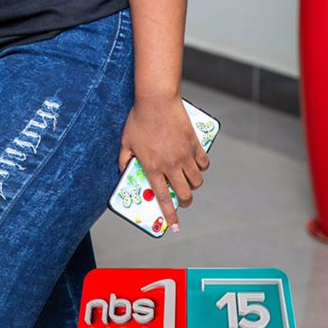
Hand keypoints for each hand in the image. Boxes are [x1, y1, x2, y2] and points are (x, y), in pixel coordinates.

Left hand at [118, 95, 208, 231]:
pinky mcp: (194, 144)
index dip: (170, 215)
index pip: (162, 198)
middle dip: (185, 202)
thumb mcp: (125, 141)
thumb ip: (124, 159)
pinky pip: (203, 163)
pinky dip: (201, 167)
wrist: (157, 100)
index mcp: (153, 167)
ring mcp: (185, 155)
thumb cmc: (139, 119)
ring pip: (197, 181)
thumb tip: (124, 171)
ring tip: (187, 180)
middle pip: (185, 194)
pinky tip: (196, 164)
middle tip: (182, 200)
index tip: (175, 226)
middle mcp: (171, 165)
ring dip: (193, 185)